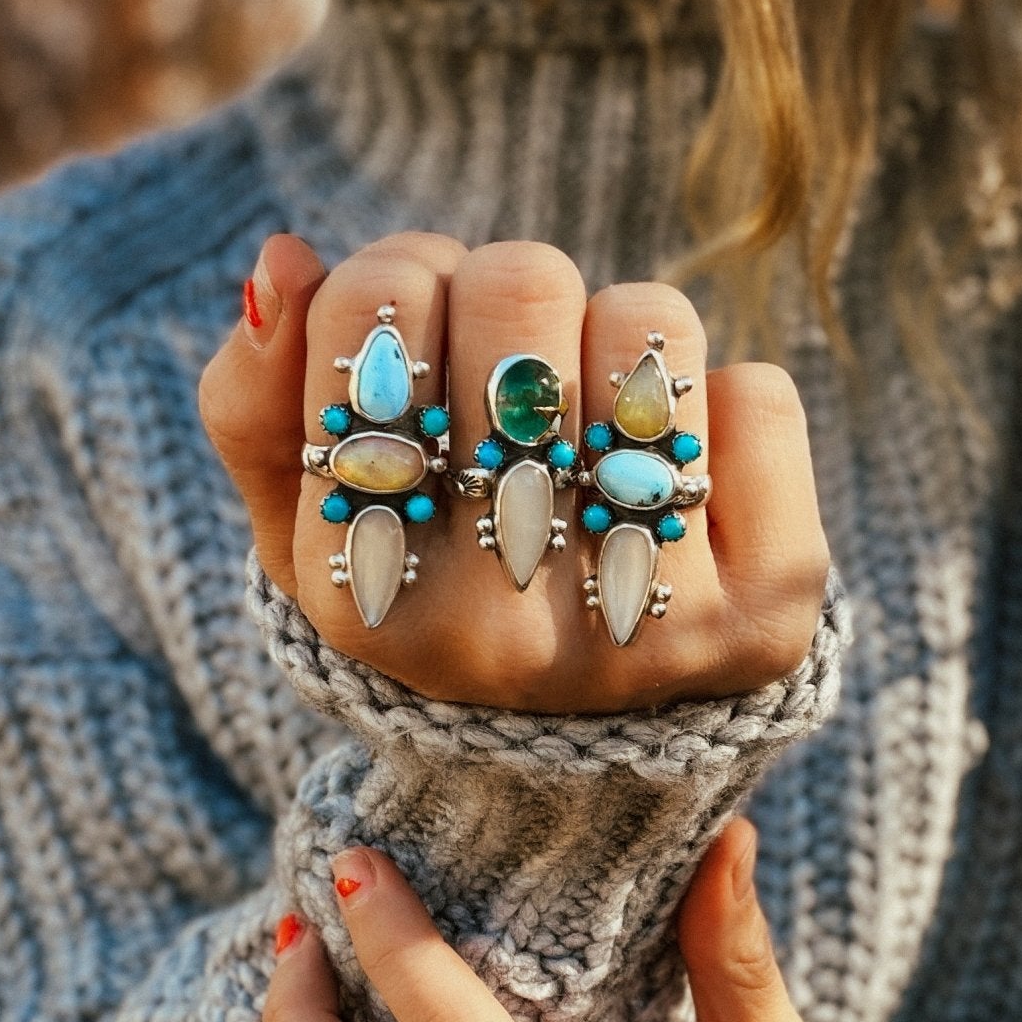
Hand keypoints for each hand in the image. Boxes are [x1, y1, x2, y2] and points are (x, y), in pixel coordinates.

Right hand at [199, 231, 828, 712]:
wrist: (581, 762)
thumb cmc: (430, 595)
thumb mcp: (313, 526)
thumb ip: (256, 401)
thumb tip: (281, 260)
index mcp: (363, 594)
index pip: (375, 304)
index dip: (401, 279)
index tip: (419, 336)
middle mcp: (496, 632)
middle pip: (520, 282)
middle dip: (516, 297)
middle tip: (515, 373)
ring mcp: (641, 628)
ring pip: (649, 324)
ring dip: (622, 346)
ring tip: (595, 433)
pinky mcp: (766, 614)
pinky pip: (761, 396)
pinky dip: (728, 407)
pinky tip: (679, 485)